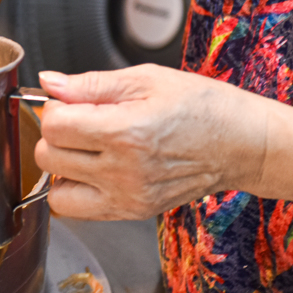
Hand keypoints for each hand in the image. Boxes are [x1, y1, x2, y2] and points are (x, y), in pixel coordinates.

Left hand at [33, 64, 268, 219]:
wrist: (244, 145)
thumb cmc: (203, 107)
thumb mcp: (146, 79)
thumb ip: (91, 83)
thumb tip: (50, 82)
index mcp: (125, 132)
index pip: (53, 126)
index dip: (55, 108)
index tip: (71, 103)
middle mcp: (123, 171)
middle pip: (48, 157)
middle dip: (57, 136)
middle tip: (81, 123)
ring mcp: (127, 197)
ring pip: (55, 190)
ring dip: (62, 168)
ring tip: (87, 150)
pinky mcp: (132, 213)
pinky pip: (78, 210)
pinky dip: (76, 190)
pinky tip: (96, 170)